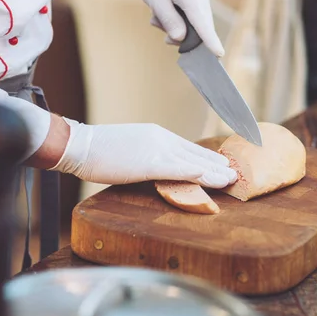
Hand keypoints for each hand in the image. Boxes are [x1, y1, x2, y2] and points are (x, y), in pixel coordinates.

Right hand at [49, 118, 236, 187]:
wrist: (80, 144)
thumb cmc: (99, 150)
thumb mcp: (130, 149)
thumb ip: (147, 155)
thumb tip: (157, 167)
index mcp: (157, 135)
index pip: (189, 148)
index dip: (207, 158)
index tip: (222, 164)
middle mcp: (162, 139)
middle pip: (196, 153)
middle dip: (217, 165)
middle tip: (236, 173)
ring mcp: (157, 149)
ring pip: (193, 162)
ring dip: (215, 172)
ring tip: (232, 180)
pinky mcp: (150, 162)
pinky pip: (179, 169)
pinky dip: (198, 173)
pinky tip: (212, 177)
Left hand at [133, 0, 224, 56]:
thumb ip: (168, 19)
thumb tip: (181, 38)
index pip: (202, 23)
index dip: (210, 40)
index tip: (219, 53)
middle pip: (200, 24)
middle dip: (183, 35)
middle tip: (163, 34)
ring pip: (196, 19)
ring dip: (178, 24)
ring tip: (156, 16)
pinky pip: (194, 11)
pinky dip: (180, 16)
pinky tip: (164, 11)